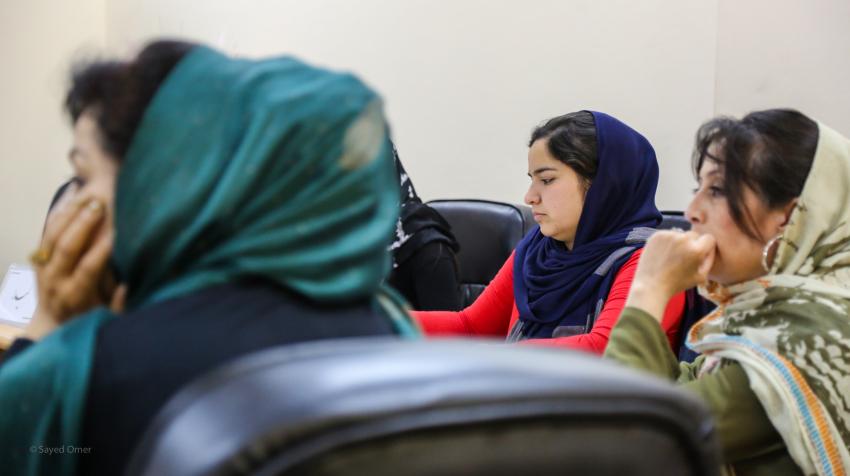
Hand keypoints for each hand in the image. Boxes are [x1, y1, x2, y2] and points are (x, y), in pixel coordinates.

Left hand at [25, 190, 115, 339]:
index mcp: (73, 296)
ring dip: (70, 215)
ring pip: (53, 235)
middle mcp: (55, 280)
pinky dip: (60, 215)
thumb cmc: (89, 320)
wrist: (52, 325)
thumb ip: (119, 305)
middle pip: (66, 247)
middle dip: (84, 224)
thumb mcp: (107, 319)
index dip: (102, 249)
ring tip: (88, 197)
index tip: (118, 232)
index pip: (88, 268)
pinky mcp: (38, 257)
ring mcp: (43, 267)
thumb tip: (128, 284)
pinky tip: (73, 198)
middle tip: (100, 205)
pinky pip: (46, 232)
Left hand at [626, 230, 715, 321]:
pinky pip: (668, 234)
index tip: (700, 255)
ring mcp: (669, 235)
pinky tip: (663, 254)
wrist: (651, 285)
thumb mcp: (701, 277)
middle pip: (694, 235)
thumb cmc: (677, 284)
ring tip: (672, 257)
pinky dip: (667, 242)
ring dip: (679, 242)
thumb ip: (709, 259)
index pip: (709, 238)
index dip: (706, 247)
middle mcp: (683, 239)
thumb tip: (711, 247)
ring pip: (680, 234)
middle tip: (684, 258)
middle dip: (692, 244)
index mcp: (696, 250)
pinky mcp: (657, 235)